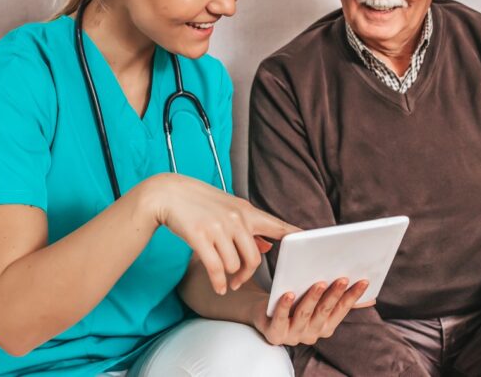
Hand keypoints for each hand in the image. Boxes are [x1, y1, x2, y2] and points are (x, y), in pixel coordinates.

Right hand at [146, 173, 298, 294]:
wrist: (169, 193)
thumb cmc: (201, 203)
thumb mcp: (229, 209)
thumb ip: (249, 227)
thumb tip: (267, 246)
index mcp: (247, 211)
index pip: (277, 226)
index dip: (295, 237)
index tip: (311, 244)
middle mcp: (236, 219)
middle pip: (254, 258)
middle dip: (247, 275)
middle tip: (239, 282)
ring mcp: (218, 228)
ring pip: (234, 265)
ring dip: (230, 278)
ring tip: (225, 280)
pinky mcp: (200, 237)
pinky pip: (216, 269)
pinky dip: (218, 283)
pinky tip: (218, 288)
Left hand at [253, 278, 370, 345]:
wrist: (262, 311)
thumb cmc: (295, 302)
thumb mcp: (319, 301)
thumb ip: (340, 301)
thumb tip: (371, 298)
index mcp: (325, 327)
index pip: (342, 310)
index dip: (353, 296)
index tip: (364, 280)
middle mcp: (311, 335)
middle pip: (324, 312)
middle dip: (334, 295)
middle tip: (343, 278)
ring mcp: (292, 336)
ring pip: (304, 314)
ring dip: (313, 298)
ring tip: (320, 283)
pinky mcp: (274, 334)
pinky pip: (280, 320)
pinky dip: (285, 307)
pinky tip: (289, 294)